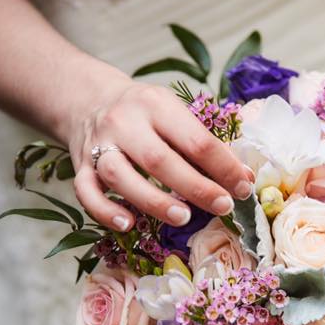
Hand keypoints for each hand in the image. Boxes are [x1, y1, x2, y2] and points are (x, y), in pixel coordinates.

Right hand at [67, 71, 253, 231]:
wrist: (89, 99)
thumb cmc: (145, 114)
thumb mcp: (176, 115)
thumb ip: (208, 145)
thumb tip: (245, 179)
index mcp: (156, 105)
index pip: (195, 139)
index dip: (223, 167)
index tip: (243, 188)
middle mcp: (124, 122)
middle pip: (159, 160)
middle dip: (195, 187)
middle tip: (223, 206)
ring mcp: (98, 145)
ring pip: (121, 176)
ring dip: (153, 201)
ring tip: (183, 218)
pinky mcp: (80, 165)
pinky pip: (86, 192)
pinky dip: (105, 211)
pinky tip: (128, 225)